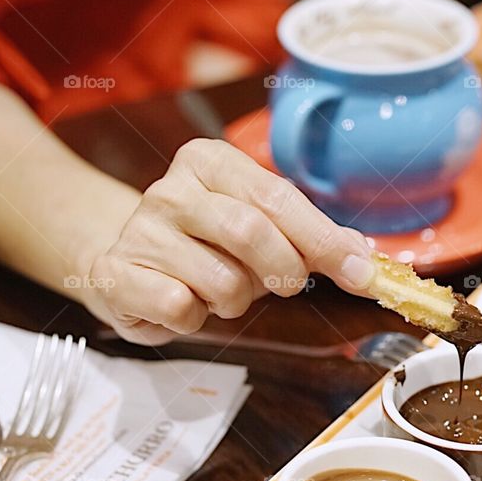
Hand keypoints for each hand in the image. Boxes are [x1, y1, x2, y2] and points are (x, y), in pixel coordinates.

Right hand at [82, 138, 373, 345]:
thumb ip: (316, 240)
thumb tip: (365, 262)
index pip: (279, 197)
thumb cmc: (210, 247)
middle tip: (286, 284)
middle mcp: (171, 189)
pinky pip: (180, 307)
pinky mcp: (116, 274)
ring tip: (221, 290)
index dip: (324, 240)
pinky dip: (195, 318)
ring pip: (222, 280)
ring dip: (238, 300)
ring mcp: (140, 230)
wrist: (130, 267)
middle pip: (251, 231)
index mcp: (211, 162)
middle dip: (285, 271)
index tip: (360, 273)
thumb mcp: (266, 230)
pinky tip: (185, 303)